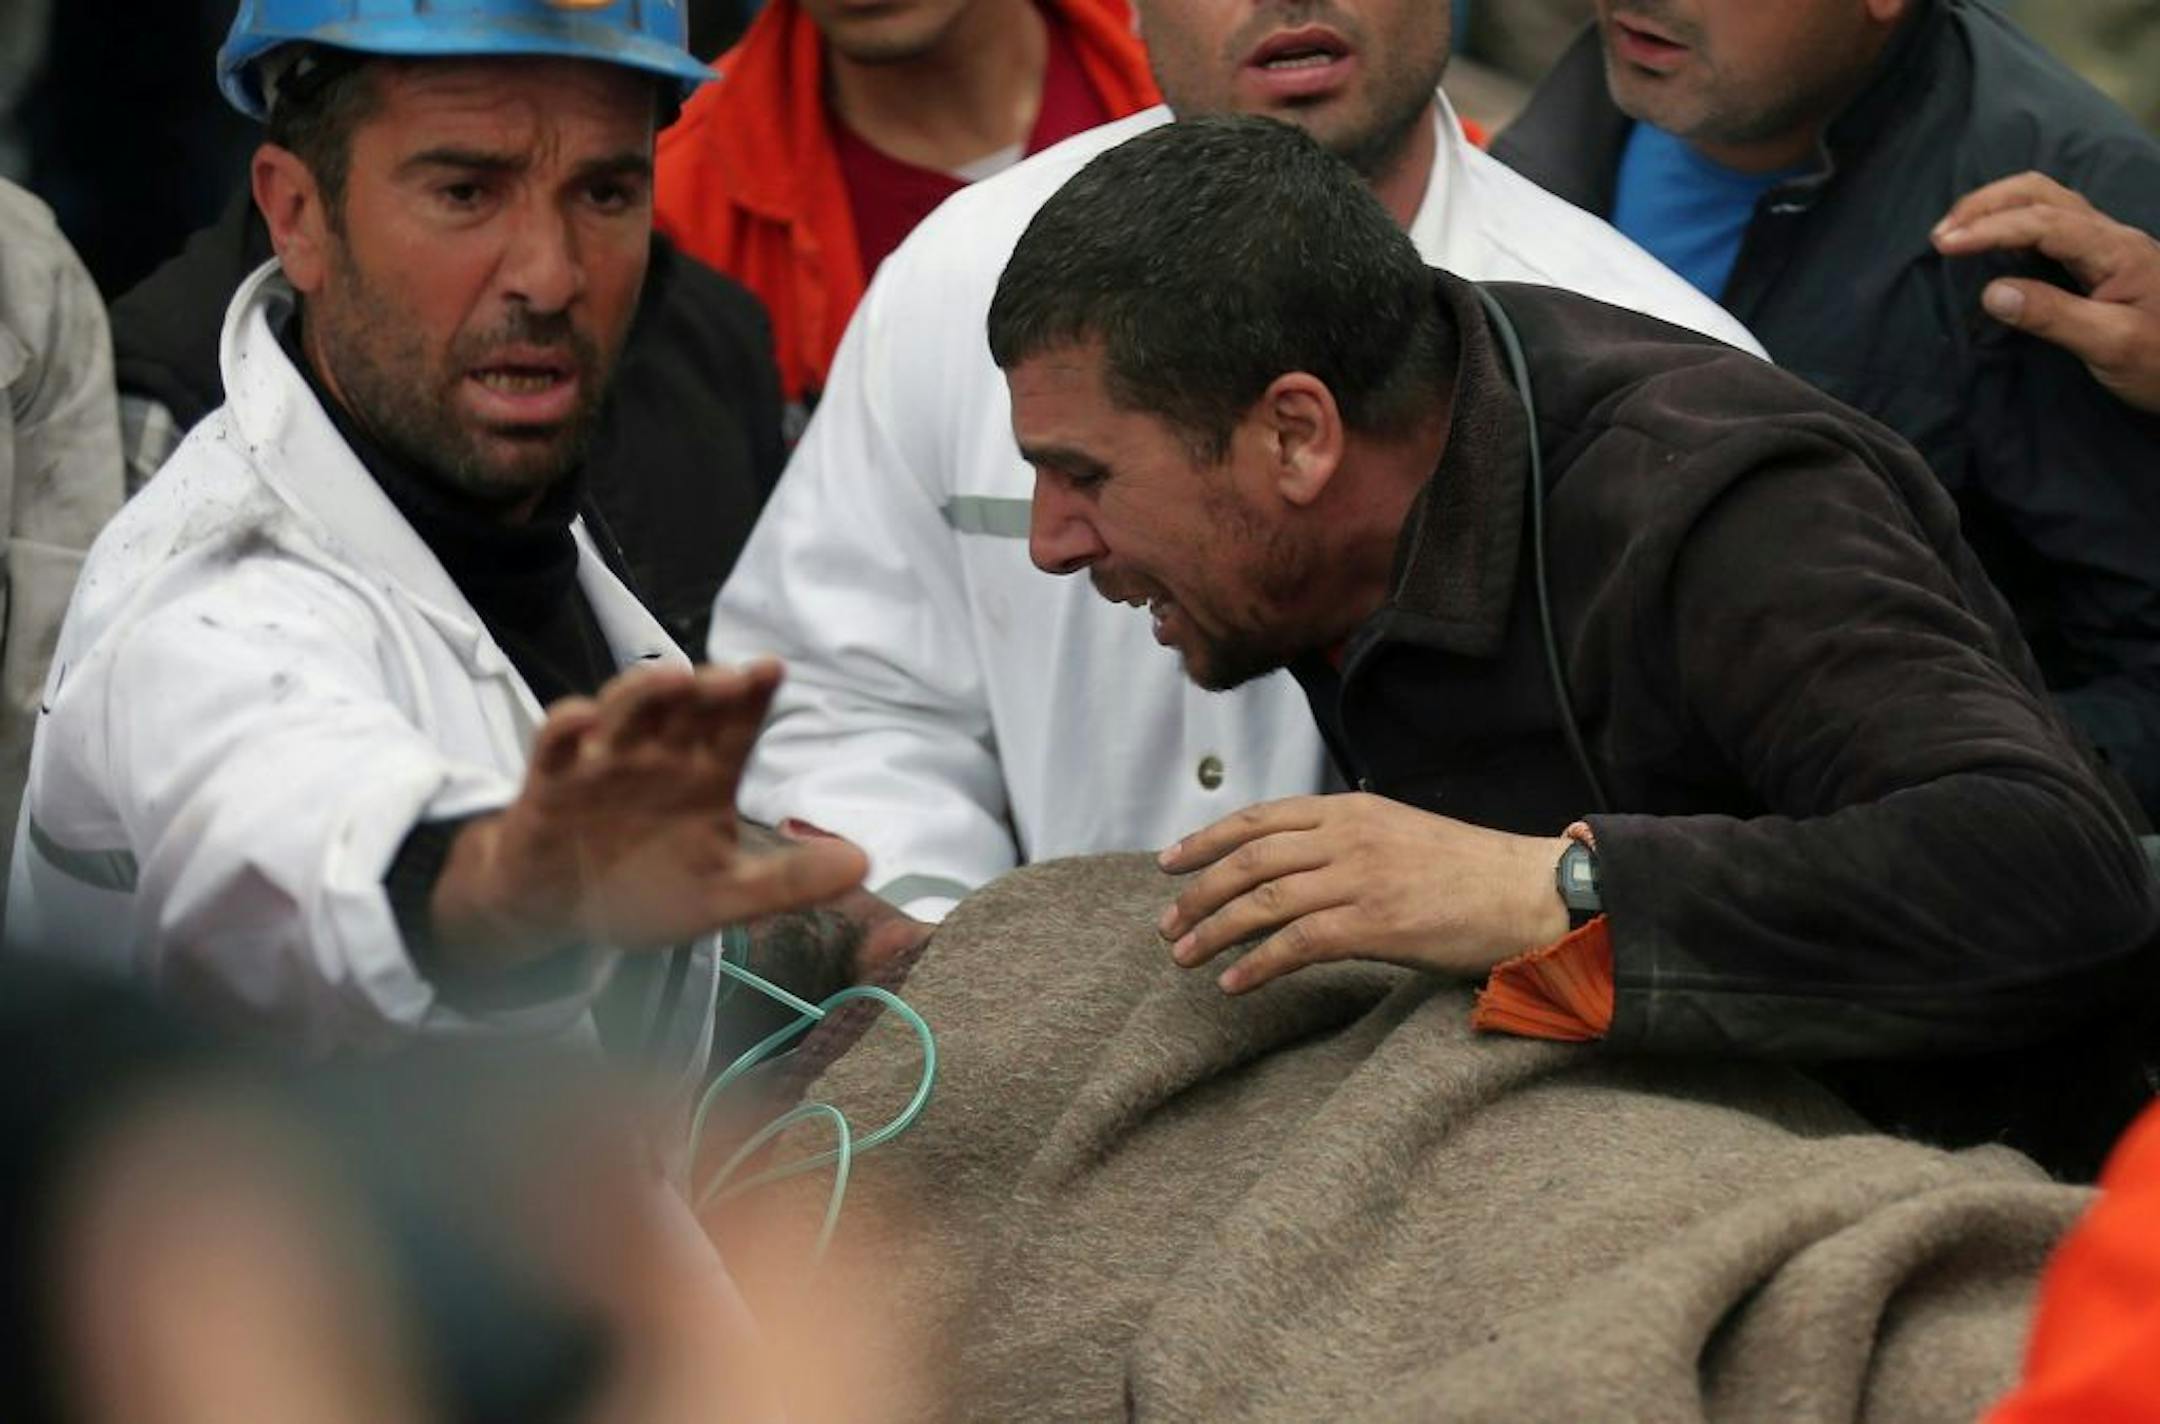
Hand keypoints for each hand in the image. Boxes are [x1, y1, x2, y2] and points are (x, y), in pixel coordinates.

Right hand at [433, 660, 867, 972]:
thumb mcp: (725, 894)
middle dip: (706, 687)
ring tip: (672, 679)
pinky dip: (566, 728)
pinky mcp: (552, 783)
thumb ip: (790, 882)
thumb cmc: (646, 888)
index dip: (752, 695)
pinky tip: (581, 720)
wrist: (561, 912)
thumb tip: (865, 866)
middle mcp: (658, 754)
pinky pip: (555, 746)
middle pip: (684, 706)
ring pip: (623, 710)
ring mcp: (604, 762)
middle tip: (731, 679)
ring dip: (644, 692)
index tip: (771, 671)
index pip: (735, 723)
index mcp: (705, 773)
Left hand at [1156, 793, 1569, 993]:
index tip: (1170, 862)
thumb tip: (1296, 858)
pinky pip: (1297, 944)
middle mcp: (1349, 837)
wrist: (1530, 893)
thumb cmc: (1468, 871)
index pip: (1260, 819)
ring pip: (1264, 901)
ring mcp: (1360, 879)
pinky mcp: (1376, 925)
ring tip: (1185, 956)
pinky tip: (1234, 984)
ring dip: (1214, 931)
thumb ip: (1347, 838)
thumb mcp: (1399, 832)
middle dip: (1199, 891)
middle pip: (1250, 859)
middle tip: (1167, 922)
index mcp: (1352, 810)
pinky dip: (1256, 965)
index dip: (1207, 840)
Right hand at [1933, 171, 2159, 413]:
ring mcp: (2106, 244)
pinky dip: (2011, 220)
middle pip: (2041, 192)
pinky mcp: (2100, 259)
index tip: (1943, 245)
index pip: (2043, 222)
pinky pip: (2050, 221)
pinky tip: (1992, 241)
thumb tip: (1992, 291)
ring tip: (1956, 233)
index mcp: (2115, 250)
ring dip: (1996, 207)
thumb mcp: (2111, 346)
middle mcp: (2110, 235)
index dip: (1989, 227)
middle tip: (1941, 234)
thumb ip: (2052, 316)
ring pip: (2046, 200)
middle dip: (1986, 204)